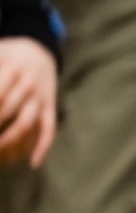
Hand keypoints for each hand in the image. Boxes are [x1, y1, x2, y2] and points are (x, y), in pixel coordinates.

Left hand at [0, 37, 56, 167]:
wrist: (40, 49)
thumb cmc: (10, 53)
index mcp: (10, 69)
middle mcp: (27, 85)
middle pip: (7, 111)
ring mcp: (40, 98)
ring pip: (26, 123)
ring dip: (10, 140)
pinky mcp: (50, 108)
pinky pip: (49, 130)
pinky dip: (43, 147)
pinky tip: (33, 163)